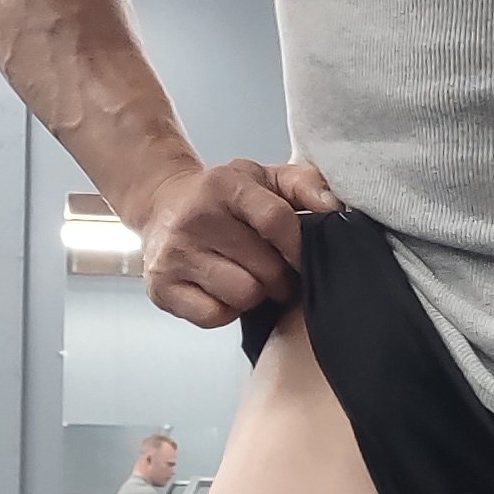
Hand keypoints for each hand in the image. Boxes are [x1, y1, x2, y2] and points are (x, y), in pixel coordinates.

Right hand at [141, 157, 342, 327]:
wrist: (162, 206)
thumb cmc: (223, 198)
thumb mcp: (263, 178)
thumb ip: (303, 184)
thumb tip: (332, 206)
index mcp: (224, 185)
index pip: (278, 221)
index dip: (298, 247)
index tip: (299, 256)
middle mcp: (194, 218)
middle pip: (265, 269)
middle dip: (279, 276)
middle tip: (272, 271)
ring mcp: (174, 254)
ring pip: (243, 295)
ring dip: (253, 294)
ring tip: (246, 278)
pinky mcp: (161, 287)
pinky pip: (214, 316)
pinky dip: (225, 310)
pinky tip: (222, 291)